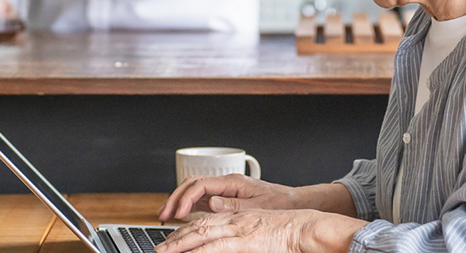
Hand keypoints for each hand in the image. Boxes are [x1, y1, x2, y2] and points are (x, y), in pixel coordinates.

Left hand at [155, 209, 365, 252]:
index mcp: (238, 216)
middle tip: (159, 248)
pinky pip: (216, 246)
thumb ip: (243, 235)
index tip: (172, 238)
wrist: (306, 227)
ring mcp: (238, 229)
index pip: (205, 221)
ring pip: (201, 234)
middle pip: (198, 226)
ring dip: (180, 244)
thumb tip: (235, 243)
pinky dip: (199, 250)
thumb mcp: (260, 229)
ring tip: (164, 252)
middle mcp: (234, 219)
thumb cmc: (289, 231)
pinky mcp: (245, 241)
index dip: (186, 230)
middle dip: (176, 237)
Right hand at [159, 175, 299, 221]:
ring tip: (165, 216)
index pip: (201, 185)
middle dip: (175, 198)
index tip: (177, 213)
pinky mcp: (226, 199)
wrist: (294, 202)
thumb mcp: (258, 206)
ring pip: (194, 192)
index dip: (185, 197)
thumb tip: (211, 202)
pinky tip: (181, 218)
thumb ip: (234, 205)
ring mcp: (224, 190)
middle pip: (192, 185)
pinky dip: (188, 208)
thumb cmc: (280, 203)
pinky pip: (202, 201)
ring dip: (179, 202)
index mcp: (233, 182)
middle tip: (163, 214)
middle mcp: (226, 183)